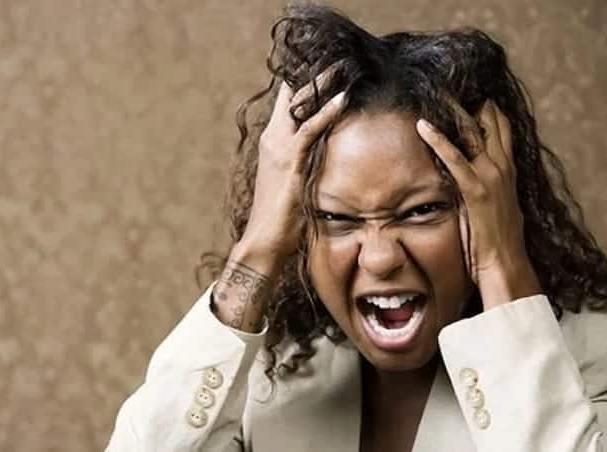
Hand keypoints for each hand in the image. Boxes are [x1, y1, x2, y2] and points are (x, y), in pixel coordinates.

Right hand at [213, 74, 344, 330]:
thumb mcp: (292, 185)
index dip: (304, 89)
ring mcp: (279, 149)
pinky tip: (342, 98)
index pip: (287, 107)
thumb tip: (320, 163)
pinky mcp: (291, 161)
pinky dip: (327, 111)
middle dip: (313, 79)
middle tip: (336, 62)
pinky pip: (311, 129)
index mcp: (273, 145)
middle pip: (292, 98)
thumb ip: (302, 167)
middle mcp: (273, 141)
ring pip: (301, 107)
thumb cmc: (279, 219)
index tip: (325, 75)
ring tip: (342, 68)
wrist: (263, 240)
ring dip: (322, 86)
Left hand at [415, 100, 540, 308]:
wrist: (507, 264)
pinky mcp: (475, 190)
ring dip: (454, 111)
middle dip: (472, 101)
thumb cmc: (498, 242)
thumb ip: (487, 189)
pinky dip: (438, 140)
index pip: (501, 129)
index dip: (488, 109)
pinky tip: (423, 126)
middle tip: (452, 81)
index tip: (473, 91)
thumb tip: (474, 183)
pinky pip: (454, 159)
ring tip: (436, 91)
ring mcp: (491, 177)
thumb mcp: (496, 207)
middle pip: (489, 123)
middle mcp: (502, 168)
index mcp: (507, 171)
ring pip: (474, 133)